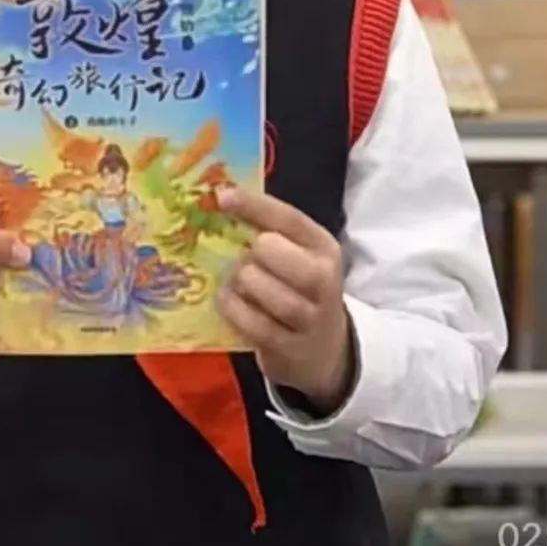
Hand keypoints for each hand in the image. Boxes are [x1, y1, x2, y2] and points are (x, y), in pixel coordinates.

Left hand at [215, 186, 354, 414]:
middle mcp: (324, 280)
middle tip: (244, 257)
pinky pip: (257, 326)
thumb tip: (222, 196)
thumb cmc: (299, 290)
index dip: (255, 206)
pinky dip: (235, 311)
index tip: (222, 196)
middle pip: (282, 256)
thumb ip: (267, 228)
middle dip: (255, 252)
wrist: (325, 349)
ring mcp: (310, 318)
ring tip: (235, 280)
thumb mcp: (297, 255)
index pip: (290, 219)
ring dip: (244, 283)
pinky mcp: (291, 348)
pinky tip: (227, 301)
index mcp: (323, 247)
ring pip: (272, 294)